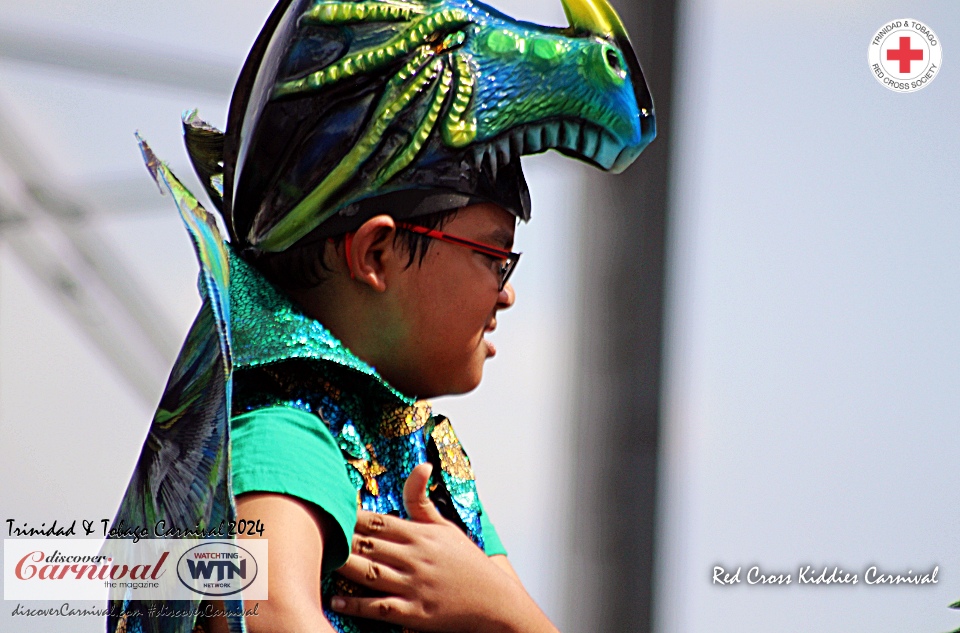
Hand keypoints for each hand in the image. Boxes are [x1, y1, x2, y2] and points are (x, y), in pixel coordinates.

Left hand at [330, 464, 557, 631]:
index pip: (377, 522)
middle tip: (314, 535)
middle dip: (340, 540)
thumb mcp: (446, 527)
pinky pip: (379, 608)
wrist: (494, 602)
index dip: (350, 517)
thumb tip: (421, 465)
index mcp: (421, 535)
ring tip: (320, 562)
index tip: (329, 512)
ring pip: (369, 574)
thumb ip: (423, 499)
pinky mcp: (414, 613)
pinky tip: (336, 600)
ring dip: (343, 568)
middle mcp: (415, 558)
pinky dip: (356, 604)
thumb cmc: (467, 563)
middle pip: (368, 545)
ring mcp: (414, 586)